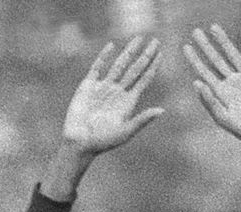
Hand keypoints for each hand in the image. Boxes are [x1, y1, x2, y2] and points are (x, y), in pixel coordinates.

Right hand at [61, 37, 163, 155]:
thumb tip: (162, 111)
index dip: (153, 66)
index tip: (161, 52)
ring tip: (138, 39)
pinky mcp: (88, 86)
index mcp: (128, 102)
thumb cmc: (103, 142)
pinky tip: (111, 46)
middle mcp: (118, 92)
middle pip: (135, 69)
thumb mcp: (125, 132)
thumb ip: (142, 120)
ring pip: (119, 65)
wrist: (79, 143)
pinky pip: (97, 67)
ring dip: (129, 52)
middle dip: (145, 55)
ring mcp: (103, 88)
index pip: (144, 79)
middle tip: (155, 40)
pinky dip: (104, 57)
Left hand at [184, 26, 240, 144]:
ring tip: (214, 28)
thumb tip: (195, 82)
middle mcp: (232, 83)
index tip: (185, 47)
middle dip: (206, 47)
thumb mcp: (222, 117)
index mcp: (220, 92)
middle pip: (216, 60)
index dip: (195, 60)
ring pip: (233, 56)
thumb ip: (209, 101)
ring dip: (223, 42)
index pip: (204, 72)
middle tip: (195, 32)